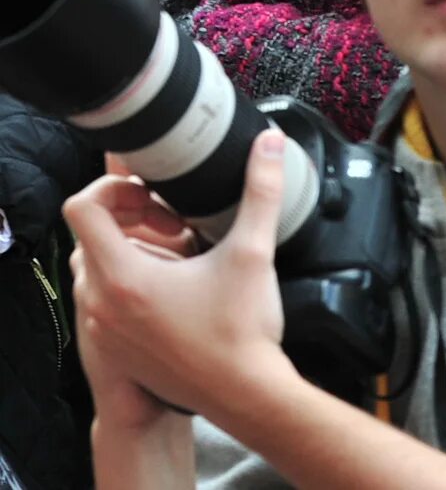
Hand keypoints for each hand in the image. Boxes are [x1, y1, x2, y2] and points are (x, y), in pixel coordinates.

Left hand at [66, 129, 294, 416]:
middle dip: (131, 217)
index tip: (152, 194)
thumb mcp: (252, 253)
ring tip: (178, 252)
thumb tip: (268, 145)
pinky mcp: (115, 347)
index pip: (83, 208)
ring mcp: (104, 329)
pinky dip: (129, 280)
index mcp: (122, 277)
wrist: (243, 394)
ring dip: (131, 248)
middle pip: (89, 235)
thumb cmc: (242, 332)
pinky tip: (176, 284)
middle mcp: (101, 303)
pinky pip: (103, 299)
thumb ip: (260, 192)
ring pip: (96, 267)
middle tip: (174, 222)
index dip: (113, 188)